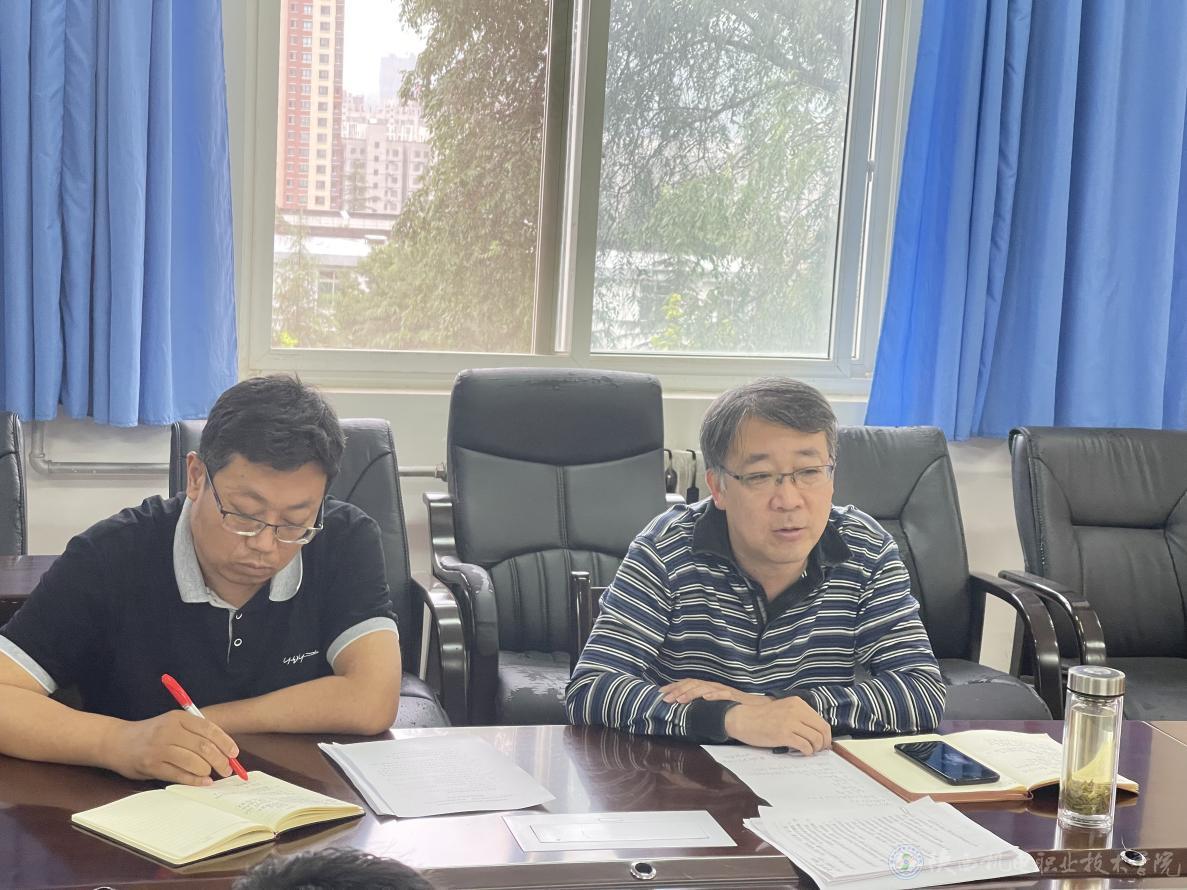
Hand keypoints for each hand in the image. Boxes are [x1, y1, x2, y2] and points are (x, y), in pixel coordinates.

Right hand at [103, 710, 240, 785]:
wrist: (116, 741)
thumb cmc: (151, 734)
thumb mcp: (172, 724)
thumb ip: (194, 733)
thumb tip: (223, 749)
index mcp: (178, 717)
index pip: (209, 729)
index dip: (225, 742)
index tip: (234, 753)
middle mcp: (169, 730)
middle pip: (204, 746)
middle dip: (220, 760)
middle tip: (227, 769)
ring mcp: (159, 748)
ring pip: (193, 761)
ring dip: (207, 771)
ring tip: (212, 775)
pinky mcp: (151, 765)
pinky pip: (178, 775)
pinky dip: (194, 780)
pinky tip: (203, 782)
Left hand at [659, 679, 770, 705]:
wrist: (761, 712)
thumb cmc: (738, 712)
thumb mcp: (716, 709)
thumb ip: (703, 709)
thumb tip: (686, 713)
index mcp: (710, 690)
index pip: (689, 685)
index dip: (675, 687)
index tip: (661, 693)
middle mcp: (716, 688)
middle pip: (694, 684)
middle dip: (677, 690)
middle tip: (665, 699)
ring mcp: (725, 692)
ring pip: (705, 688)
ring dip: (691, 692)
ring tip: (679, 699)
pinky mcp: (735, 698)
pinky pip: (724, 694)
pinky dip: (714, 695)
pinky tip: (705, 697)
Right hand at [723, 696, 831, 754]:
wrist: (743, 719)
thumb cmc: (762, 717)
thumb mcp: (784, 709)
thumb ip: (799, 716)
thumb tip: (816, 732)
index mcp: (797, 703)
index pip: (822, 721)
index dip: (826, 735)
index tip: (823, 743)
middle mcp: (796, 710)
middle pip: (822, 730)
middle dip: (824, 743)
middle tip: (819, 750)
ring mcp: (790, 722)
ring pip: (816, 739)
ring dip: (815, 749)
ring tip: (808, 751)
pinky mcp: (784, 734)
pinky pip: (805, 746)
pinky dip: (806, 751)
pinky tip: (801, 752)